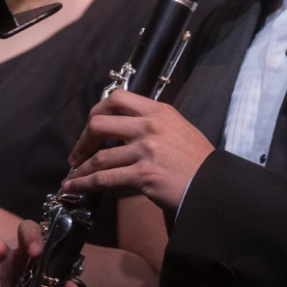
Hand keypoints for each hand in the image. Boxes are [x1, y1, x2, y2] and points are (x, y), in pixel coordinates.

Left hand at [62, 90, 213, 215]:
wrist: (215, 186)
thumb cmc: (198, 162)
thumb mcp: (178, 128)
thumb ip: (151, 124)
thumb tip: (123, 128)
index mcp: (158, 111)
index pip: (117, 98)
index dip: (97, 111)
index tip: (90, 127)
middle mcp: (150, 126)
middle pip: (99, 124)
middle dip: (82, 141)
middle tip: (77, 155)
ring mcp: (146, 150)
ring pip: (99, 157)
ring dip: (80, 170)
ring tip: (71, 178)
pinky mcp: (144, 174)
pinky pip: (105, 178)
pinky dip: (85, 184)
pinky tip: (76, 187)